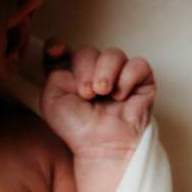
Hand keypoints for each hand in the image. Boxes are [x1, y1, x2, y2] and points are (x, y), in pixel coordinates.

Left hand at [38, 38, 155, 157]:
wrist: (102, 144)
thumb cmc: (78, 128)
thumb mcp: (51, 100)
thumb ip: (52, 73)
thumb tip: (65, 56)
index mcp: (70, 76)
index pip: (63, 51)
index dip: (58, 46)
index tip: (55, 51)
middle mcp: (93, 73)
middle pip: (87, 51)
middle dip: (84, 69)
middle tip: (86, 93)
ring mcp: (117, 75)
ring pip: (113, 54)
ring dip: (105, 72)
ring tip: (102, 93)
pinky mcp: (140, 80)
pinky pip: (137, 64)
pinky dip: (127, 78)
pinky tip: (120, 96)